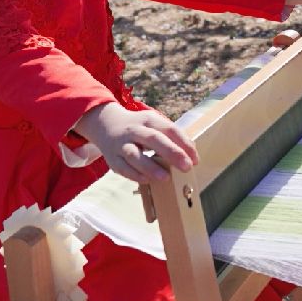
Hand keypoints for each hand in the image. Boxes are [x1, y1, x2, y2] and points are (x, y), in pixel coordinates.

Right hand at [73, 103, 197, 183]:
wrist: (106, 124)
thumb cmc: (139, 128)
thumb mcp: (154, 124)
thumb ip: (171, 137)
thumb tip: (191, 154)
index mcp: (148, 120)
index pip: (169, 129)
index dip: (184, 143)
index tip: (195, 159)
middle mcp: (134, 130)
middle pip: (153, 139)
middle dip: (171, 152)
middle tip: (187, 167)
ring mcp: (121, 144)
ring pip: (134, 155)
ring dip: (150, 166)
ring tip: (165, 177)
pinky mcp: (112, 158)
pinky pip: (123, 168)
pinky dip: (134, 174)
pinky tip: (147, 180)